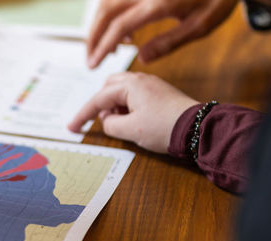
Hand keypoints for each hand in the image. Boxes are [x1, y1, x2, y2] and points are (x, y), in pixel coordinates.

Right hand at [68, 72, 196, 153]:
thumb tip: (107, 121)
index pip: (98, 100)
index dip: (83, 115)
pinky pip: (136, 95)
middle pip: (109, 86)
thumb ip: (110, 125)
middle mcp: (141, 80)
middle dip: (100, 104)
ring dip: (114, 106)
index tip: (72, 127)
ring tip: (120, 124)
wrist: (198, 129)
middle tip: (99, 122)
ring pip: (122, 91)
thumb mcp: (130, 130)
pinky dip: (127, 107)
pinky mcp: (160, 94)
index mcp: (130, 85)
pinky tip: (134, 121)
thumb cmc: (165, 127)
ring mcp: (152, 85)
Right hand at [87, 0, 237, 67]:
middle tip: (91, 59)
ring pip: (106, 2)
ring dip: (99, 25)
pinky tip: (122, 30)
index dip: (103, 46)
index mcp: (159, 3)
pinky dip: (110, 14)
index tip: (93, 64)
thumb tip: (141, 58)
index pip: (120, 25)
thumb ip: (169, 42)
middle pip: (105, 11)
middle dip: (93, 37)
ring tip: (105, 48)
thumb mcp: (200, 26)